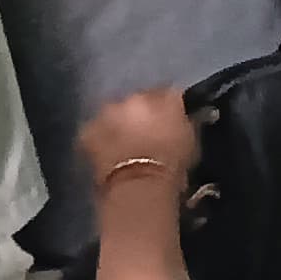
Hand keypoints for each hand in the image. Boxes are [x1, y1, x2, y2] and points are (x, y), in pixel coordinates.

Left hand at [80, 87, 199, 201]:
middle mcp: (136, 97)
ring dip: (119, 123)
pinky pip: (95, 130)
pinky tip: (106, 153)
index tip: (169, 121)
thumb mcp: (191, 142)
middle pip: (139, 99)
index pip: (169, 93)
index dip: (168, 108)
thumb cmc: (173, 167)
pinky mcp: (89, 129)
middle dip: (141, 113)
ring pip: (115, 112)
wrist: (139, 186)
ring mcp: (109, 111)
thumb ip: (184, 123)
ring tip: (123, 144)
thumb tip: (181, 119)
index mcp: (166, 98)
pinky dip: (99, 138)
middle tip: (145, 134)